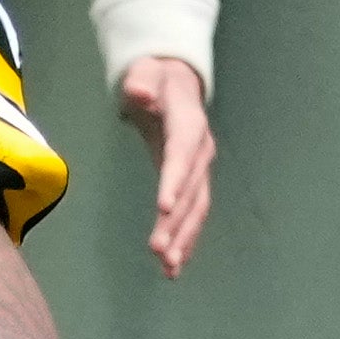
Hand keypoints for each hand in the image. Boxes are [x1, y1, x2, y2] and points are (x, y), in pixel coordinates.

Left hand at [112, 52, 215, 277]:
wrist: (174, 83)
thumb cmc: (155, 78)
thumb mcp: (146, 71)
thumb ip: (141, 80)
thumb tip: (139, 93)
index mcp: (189, 124)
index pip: (182, 155)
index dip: (175, 181)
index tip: (163, 207)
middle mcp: (200, 151)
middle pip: (192, 191)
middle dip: (177, 221)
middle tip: (160, 250)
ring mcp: (199, 170)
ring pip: (196, 209)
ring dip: (184, 238)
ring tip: (168, 266)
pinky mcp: (192, 184)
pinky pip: (193, 215)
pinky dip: (185, 240)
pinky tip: (174, 267)